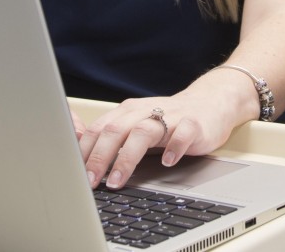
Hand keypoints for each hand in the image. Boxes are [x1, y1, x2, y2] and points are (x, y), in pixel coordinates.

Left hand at [79, 90, 244, 189]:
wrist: (210, 102)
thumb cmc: (169, 120)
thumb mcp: (136, 125)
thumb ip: (112, 138)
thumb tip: (80, 158)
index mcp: (128, 112)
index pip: (99, 129)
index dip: (84, 152)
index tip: (74, 175)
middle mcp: (145, 111)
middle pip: (116, 130)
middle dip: (100, 157)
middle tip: (91, 182)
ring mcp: (170, 117)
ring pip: (144, 132)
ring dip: (128, 157)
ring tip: (119, 180)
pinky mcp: (193, 123)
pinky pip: (182, 134)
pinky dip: (174, 147)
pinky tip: (167, 162)